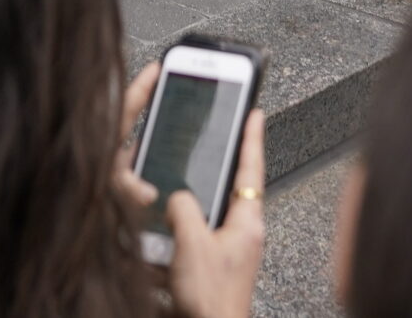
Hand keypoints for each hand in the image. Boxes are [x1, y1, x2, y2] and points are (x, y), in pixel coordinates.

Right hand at [112, 63, 266, 317]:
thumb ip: (183, 208)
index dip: (252, 138)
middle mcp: (242, 236)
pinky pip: (188, 250)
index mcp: (247, 223)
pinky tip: (155, 260)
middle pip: (222, 195)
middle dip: (201, 185)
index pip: (251, 169)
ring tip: (163, 236)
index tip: (255, 112)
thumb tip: (176, 196)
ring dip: (178, 226)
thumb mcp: (192, 244)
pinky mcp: (211, 273)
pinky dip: (171, 250)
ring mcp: (227, 255)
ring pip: (200, 224)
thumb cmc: (212, 301)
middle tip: (190, 166)